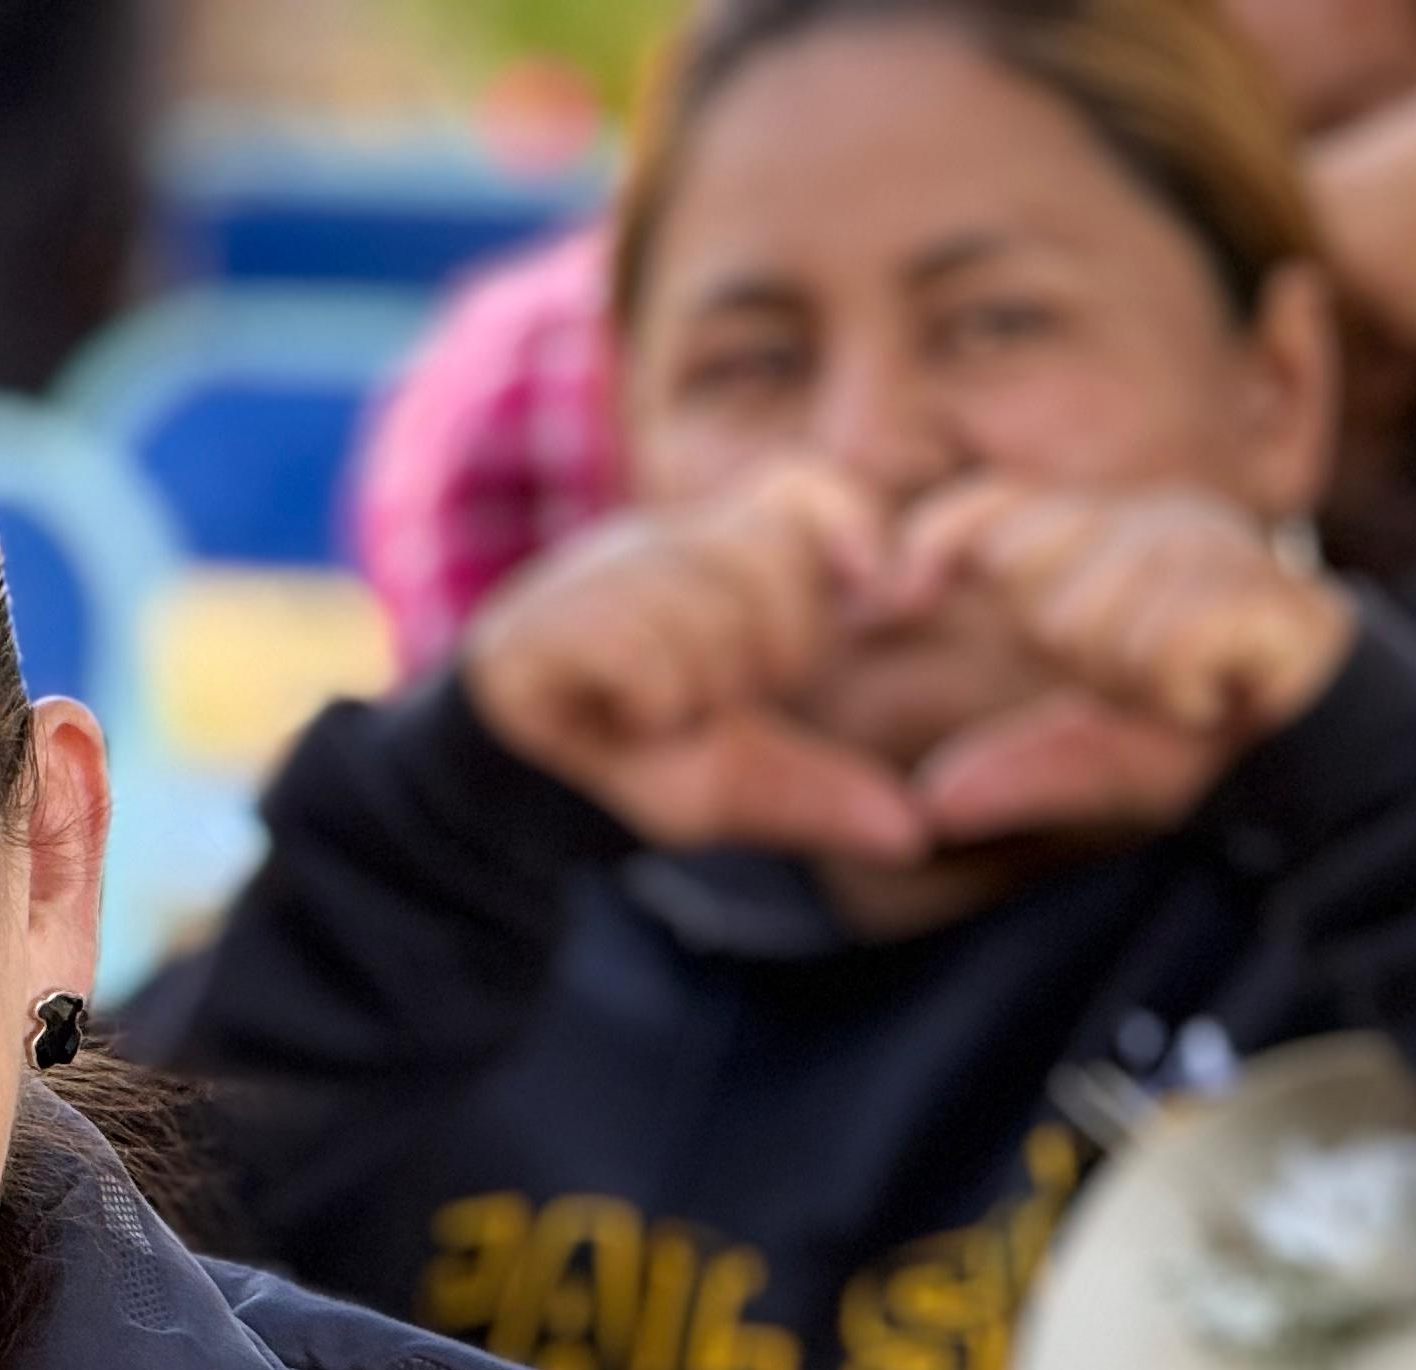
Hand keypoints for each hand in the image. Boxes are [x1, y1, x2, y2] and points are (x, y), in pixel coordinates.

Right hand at [460, 461, 929, 862]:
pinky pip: (646, 647)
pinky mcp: (545, 622)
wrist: (502, 798)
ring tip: (663, 715)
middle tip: (727, 700)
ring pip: (711, 607)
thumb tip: (913, 834)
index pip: (801, 488)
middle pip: (774, 556)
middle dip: (779, 649)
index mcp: (713, 559)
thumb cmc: (623, 767)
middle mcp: (657, 543)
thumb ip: (822, 797)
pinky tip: (628, 719)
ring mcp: (595, 575)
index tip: (886, 594)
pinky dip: (654, 700)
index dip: (850, 524)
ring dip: (704, 689)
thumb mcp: (738, 785)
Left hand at [890, 479, 1355, 841]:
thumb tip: (932, 808)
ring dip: (1128, 672)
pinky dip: (1180, 685)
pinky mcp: (1257, 581)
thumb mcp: (1096, 759)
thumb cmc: (1205, 738)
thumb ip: (1019, 771)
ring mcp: (1209, 541)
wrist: (1326, 745)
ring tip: (1189, 683)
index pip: (995, 508)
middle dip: (1059, 639)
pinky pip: (1165, 644)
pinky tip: (1219, 688)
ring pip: (1091, 614)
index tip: (889, 600)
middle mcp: (1152, 520)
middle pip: (1026, 564)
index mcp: (1104, 540)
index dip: (937, 542)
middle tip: (1133, 675)